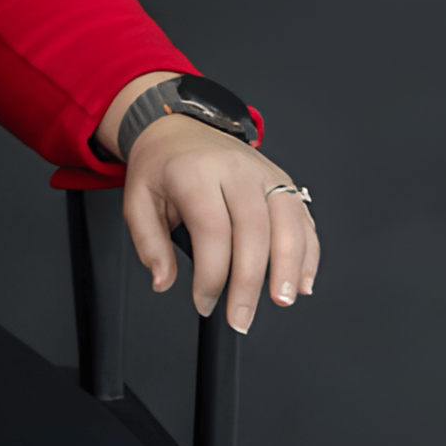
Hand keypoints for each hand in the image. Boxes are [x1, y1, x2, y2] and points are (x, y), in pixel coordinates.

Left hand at [122, 115, 319, 333]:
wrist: (180, 128)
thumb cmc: (162, 165)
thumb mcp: (137, 199)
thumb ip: (148, 243)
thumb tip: (163, 281)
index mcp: (196, 172)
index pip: (212, 229)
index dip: (212, 274)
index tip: (204, 302)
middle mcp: (235, 170)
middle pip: (254, 230)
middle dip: (250, 282)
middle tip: (241, 317)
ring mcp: (264, 173)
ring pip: (288, 222)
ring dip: (289, 267)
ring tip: (282, 301)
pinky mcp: (282, 180)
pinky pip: (303, 218)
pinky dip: (307, 252)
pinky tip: (301, 280)